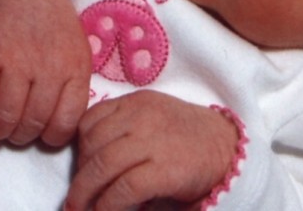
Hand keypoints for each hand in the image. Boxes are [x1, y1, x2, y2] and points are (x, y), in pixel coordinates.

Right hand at [0, 0, 91, 146]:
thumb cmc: (55, 31)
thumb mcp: (79, 54)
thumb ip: (74, 89)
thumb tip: (62, 129)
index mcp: (75, 69)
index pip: (66, 122)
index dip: (52, 137)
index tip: (44, 134)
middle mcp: (48, 67)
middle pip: (32, 123)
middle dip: (22, 136)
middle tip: (16, 131)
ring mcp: (16, 61)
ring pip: (4, 116)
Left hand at [65, 91, 239, 210]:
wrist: (227, 148)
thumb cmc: (185, 136)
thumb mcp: (154, 116)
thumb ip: (124, 126)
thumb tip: (87, 159)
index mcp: (137, 102)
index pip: (90, 120)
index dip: (79, 149)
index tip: (80, 168)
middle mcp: (142, 117)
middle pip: (93, 145)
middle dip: (79, 176)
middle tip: (75, 198)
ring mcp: (154, 141)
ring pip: (103, 166)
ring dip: (85, 193)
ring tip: (82, 209)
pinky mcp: (165, 169)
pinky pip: (123, 188)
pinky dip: (107, 205)